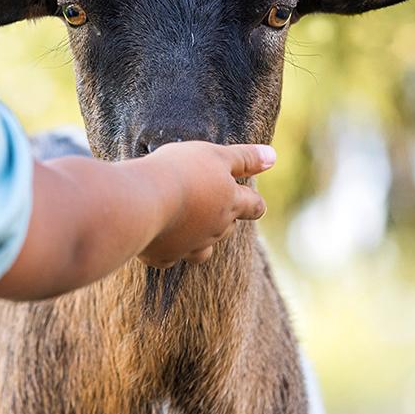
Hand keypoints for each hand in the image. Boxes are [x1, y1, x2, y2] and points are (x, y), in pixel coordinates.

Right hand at [135, 142, 273, 267]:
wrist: (142, 202)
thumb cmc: (180, 172)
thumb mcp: (215, 155)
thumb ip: (244, 158)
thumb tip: (272, 156)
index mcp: (230, 203)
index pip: (254, 206)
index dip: (254, 201)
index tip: (249, 196)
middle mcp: (215, 229)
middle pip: (229, 227)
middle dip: (224, 217)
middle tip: (208, 202)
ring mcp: (190, 246)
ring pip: (203, 250)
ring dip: (200, 239)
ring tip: (188, 226)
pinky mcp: (163, 255)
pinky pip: (170, 257)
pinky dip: (168, 249)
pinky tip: (159, 240)